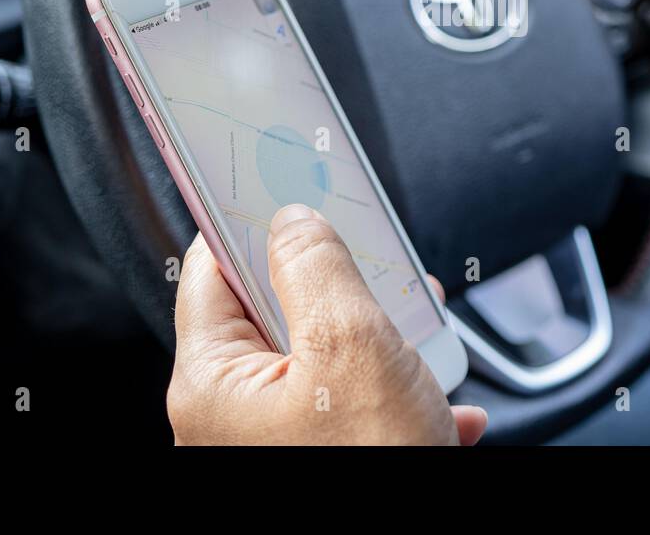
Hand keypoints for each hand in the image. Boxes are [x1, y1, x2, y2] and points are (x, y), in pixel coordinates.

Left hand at [167, 204, 486, 444]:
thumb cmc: (370, 465)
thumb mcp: (350, 345)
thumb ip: (316, 267)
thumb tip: (294, 221)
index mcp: (214, 380)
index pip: (211, 267)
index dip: (249, 218)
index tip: (280, 183)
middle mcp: (233, 413)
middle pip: (276, 308)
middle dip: (339, 284)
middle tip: (377, 269)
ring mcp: (276, 441)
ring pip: (324, 356)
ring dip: (381, 340)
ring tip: (422, 339)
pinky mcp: (321, 457)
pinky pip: (353, 406)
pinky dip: (396, 395)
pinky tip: (437, 404)